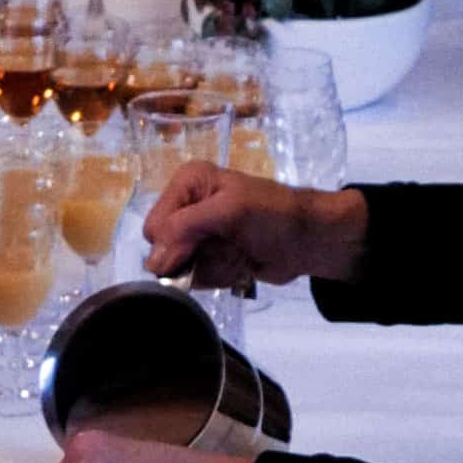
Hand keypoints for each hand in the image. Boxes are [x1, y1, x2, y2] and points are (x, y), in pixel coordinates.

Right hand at [144, 166, 364, 295]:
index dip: (174, 243)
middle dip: (197, 256)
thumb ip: (185, 229)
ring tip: (238, 253)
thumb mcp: (229, 211)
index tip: (205, 244)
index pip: (155, 226)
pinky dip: (222, 275)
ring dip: (213, 267)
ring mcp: (199, 236)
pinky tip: (241, 264)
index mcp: (187, 183)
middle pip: (164, 252)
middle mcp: (187, 207)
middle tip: (227, 246)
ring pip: (181, 269)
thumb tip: (152, 262)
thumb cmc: (274, 214)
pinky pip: (200, 279)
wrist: (310, 239)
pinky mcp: (211, 258)